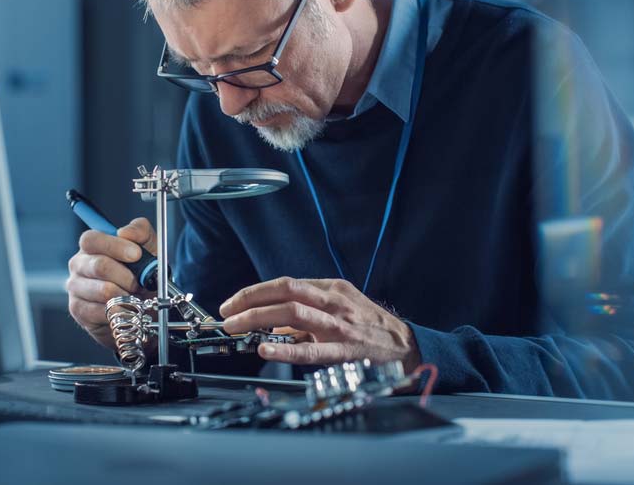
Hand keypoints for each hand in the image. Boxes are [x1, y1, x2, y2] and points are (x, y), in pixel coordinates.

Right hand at [66, 218, 156, 348]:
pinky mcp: (78, 310)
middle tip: (138, 282)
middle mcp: (79, 264)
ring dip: (126, 295)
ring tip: (133, 296)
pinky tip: (125, 307)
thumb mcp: (148, 247)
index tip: (136, 254)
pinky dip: (120, 310)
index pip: (91, 240)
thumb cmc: (141, 272)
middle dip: (127, 276)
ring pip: (103, 291)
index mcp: (91, 245)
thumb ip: (140, 231)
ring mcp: (76, 288)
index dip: (115, 246)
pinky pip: (101, 311)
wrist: (144, 302)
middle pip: (98, 266)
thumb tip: (125, 232)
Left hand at [219, 277, 421, 370]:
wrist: (405, 346)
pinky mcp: (344, 349)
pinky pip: (310, 350)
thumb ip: (306, 315)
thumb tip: (273, 325)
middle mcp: (334, 302)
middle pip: (286, 293)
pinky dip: (285, 349)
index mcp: (331, 289)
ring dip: (259, 319)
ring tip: (237, 328)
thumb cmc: (370, 326)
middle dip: (251, 301)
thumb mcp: (339, 309)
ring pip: (294, 314)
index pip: (285, 283)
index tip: (233, 302)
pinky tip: (267, 350)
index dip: (255, 291)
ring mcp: (339, 325)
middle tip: (228, 314)